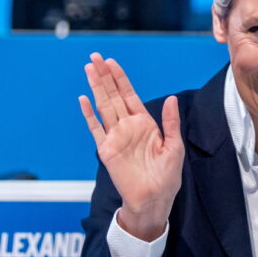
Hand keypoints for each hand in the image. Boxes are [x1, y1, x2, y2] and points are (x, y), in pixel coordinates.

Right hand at [79, 53, 183, 240]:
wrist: (154, 199)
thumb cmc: (167, 176)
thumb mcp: (174, 147)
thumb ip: (170, 122)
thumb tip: (171, 98)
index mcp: (145, 124)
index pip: (130, 96)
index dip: (121, 79)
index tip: (112, 62)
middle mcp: (128, 127)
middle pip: (113, 96)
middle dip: (105, 76)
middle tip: (95, 57)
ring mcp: (116, 137)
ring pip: (103, 107)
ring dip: (96, 88)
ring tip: (88, 69)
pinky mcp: (107, 150)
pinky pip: (95, 129)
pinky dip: (89, 114)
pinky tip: (83, 99)